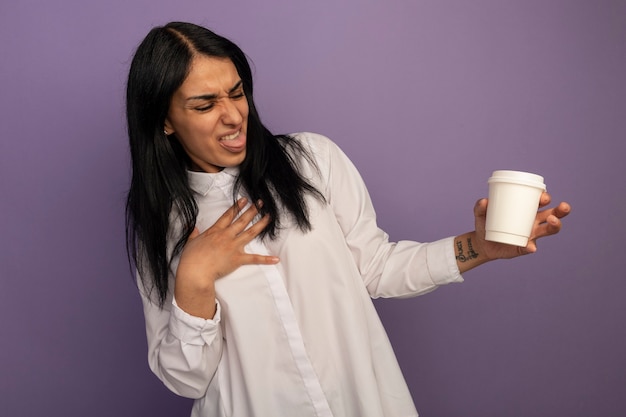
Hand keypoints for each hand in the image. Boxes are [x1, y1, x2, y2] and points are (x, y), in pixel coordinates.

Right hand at [174, 198, 278, 317]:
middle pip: (242, 220)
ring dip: (261, 224)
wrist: (195, 271)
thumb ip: (194, 234)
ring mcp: (233, 246)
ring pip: (250, 233)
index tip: (244, 200)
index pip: (228, 215)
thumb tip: (194, 228)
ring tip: (269, 217)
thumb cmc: (191, 258)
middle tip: (260, 203)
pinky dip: (266, 259)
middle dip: (252, 210)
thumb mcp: (190, 242)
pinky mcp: (238, 259)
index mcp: (215, 231)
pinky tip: (275, 259)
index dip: (237, 206)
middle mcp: (226, 236)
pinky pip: (254, 259)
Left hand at [473, 192, 570, 259]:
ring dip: (555, 225)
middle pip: (553, 215)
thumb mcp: (480, 214)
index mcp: (526, 210)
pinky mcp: (524, 247)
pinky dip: (531, 247)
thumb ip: (480, 206)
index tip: (544, 196)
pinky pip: (530, 247)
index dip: (545, 198)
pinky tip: (530, 246)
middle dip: (561, 210)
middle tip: (563, 207)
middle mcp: (533, 222)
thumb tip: (484, 202)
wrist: (481, 243)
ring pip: (549, 230)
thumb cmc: (485, 223)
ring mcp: (531, 235)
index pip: (541, 202)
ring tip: (552, 221)